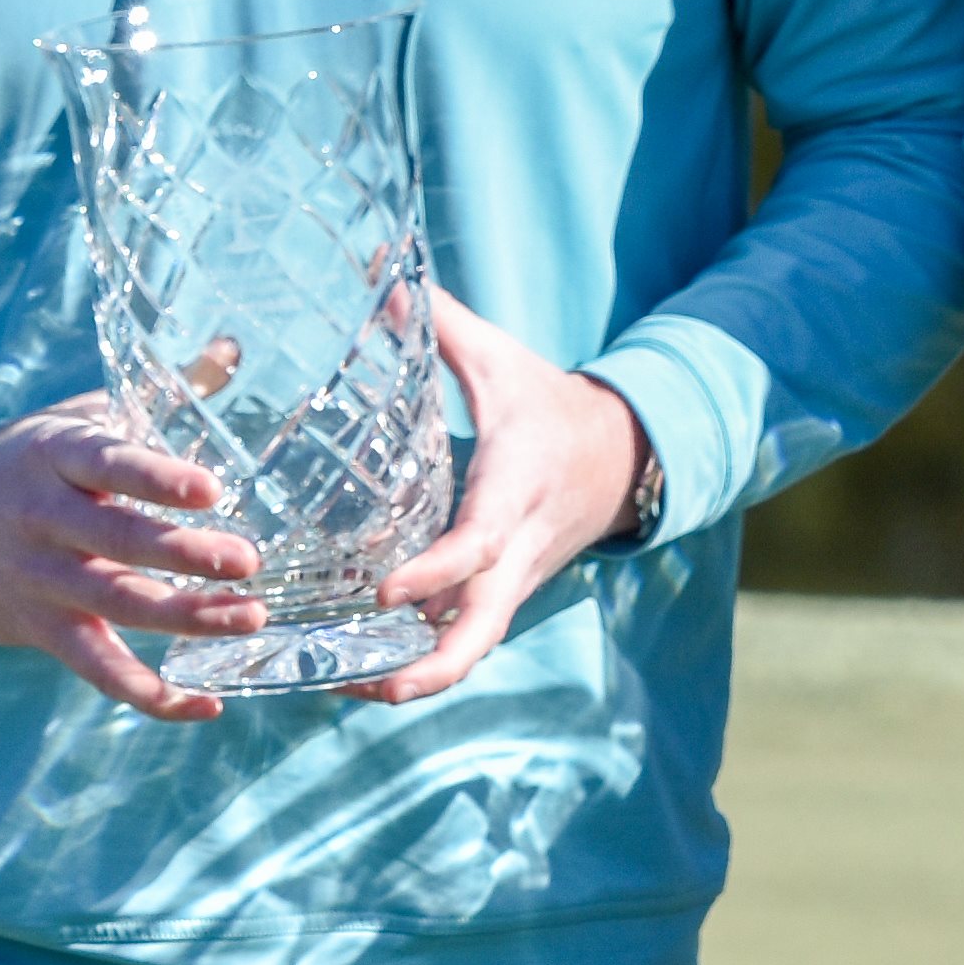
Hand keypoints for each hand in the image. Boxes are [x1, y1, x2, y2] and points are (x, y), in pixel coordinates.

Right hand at [0, 389, 263, 719]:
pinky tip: (205, 703)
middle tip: (247, 561)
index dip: (156, 478)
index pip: (107, 464)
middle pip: (117, 541)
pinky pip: (99, 670)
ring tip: (248, 618)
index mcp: (57, 457)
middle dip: (183, 555)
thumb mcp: (78, 418)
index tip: (209, 488)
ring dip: (184, 619)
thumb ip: (157, 390)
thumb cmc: (33, 462)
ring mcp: (42, 581)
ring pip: (116, 606)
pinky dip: (149, 693)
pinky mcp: (45, 631)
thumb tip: (230, 347)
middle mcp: (45, 520)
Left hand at [353, 291, 649, 704]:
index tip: (382, 593)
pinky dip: (419, 666)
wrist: (619, 455)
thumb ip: (438, 323)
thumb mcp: (500, 360)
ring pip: (472, 648)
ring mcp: (513, 582)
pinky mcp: (503, 597)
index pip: (477, 544)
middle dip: (433, 669)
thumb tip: (376, 269)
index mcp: (513, 491)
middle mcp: (516, 550)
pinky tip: (358, 678)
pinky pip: (464, 641)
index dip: (434, 574)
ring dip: (417, 680)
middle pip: (483, 629)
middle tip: (371, 689)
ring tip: (344, 694)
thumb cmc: (546, 404)